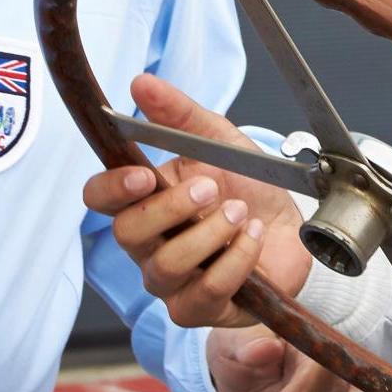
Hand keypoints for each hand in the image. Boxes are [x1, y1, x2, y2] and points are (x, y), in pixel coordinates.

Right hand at [81, 74, 312, 326]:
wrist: (292, 224)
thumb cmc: (247, 183)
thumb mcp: (217, 138)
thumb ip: (178, 113)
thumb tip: (140, 82)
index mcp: (142, 199)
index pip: (99, 199)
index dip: (112, 188)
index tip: (144, 175)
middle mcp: (148, 244)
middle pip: (127, 234)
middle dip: (171, 208)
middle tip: (210, 187)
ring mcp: (171, 282)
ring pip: (166, 266)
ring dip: (210, 234)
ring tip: (239, 212)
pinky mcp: (202, 308)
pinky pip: (206, 292)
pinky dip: (235, 260)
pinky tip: (252, 236)